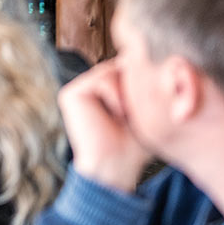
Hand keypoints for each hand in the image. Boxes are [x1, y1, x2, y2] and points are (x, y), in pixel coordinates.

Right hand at [58, 59, 151, 192]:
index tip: (143, 107)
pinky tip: (114, 115)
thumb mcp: (144, 109)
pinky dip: (115, 96)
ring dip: (126, 94)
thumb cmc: (134, 144)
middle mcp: (88, 86)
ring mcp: (79, 88)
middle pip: (121, 65)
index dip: (142, 81)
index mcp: (103, 89)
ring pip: (112, 70)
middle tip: (132, 114)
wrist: (116, 166)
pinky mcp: (71, 93)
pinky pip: (101, 78)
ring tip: (123, 116)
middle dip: (134, 87)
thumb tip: (152, 59)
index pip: (127, 67)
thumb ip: (143, 84)